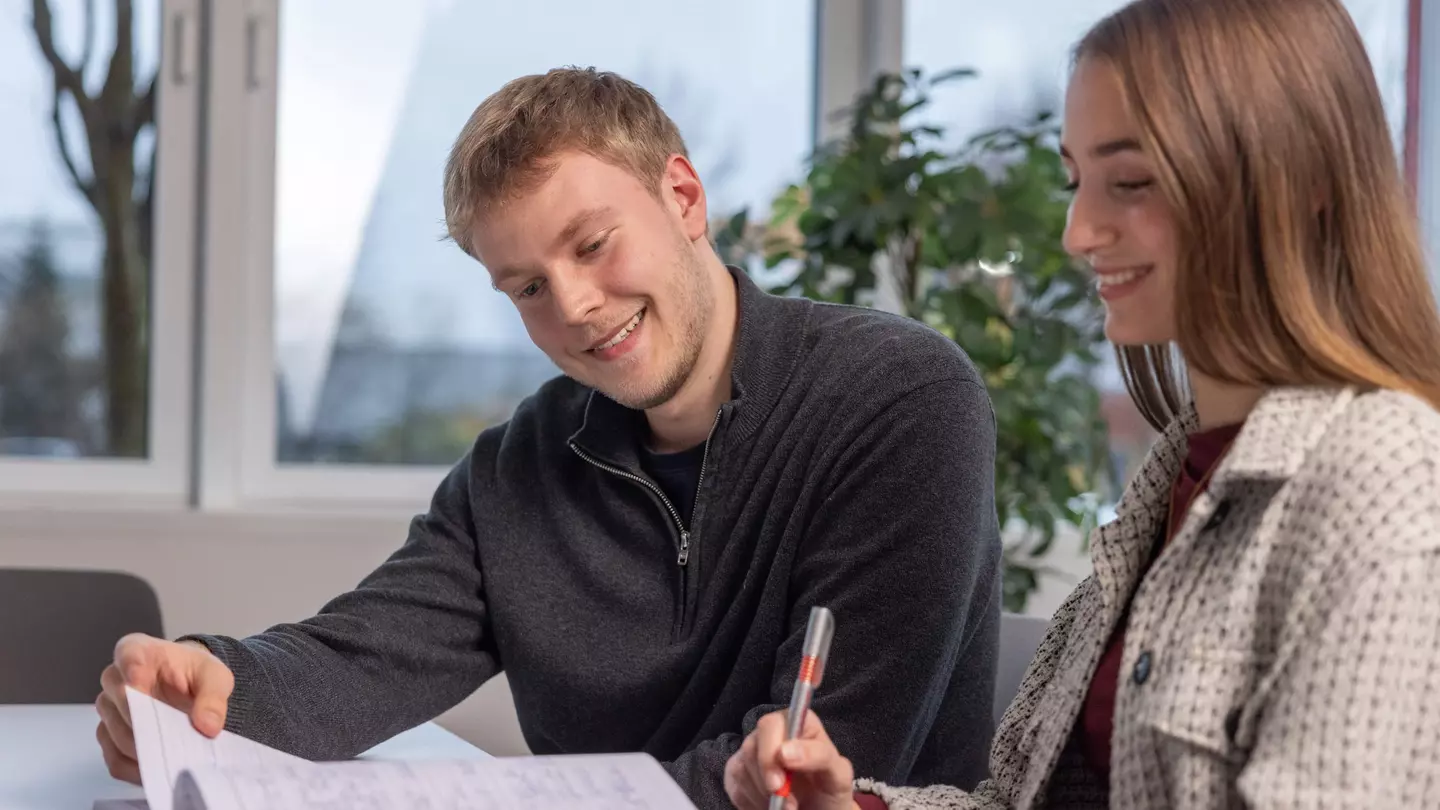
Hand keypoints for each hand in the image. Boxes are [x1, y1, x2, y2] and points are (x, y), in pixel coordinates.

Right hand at [95, 634, 234, 784]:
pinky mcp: (108, 736)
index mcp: (136, 651)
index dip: (136, 675)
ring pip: (117, 735)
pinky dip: (138, 769)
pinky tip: (161, 767)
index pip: (128, 658)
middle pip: (122, 703)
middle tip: (178, 738)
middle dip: (151, 723)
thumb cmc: (195, 675)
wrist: (188, 688)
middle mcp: (114, 678)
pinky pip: (115, 759)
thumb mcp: (214, 677)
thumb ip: (213, 697)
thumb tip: (208, 726)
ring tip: (176, 754)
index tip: (146, 690)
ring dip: (147, 749)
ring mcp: (108, 709)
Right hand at [725, 709, 856, 809]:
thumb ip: (819, 755)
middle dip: (766, 777)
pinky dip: (753, 801)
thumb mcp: (838, 773)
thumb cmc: (830, 790)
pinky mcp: (737, 774)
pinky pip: (735, 786)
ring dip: (763, 794)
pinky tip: (770, 804)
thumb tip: (785, 752)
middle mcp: (770, 733)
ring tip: (787, 805)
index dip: (771, 750)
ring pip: (741, 768)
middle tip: (784, 800)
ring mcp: (751, 752)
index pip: (772, 724)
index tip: (780, 781)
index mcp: (796, 723)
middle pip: (751, 746)